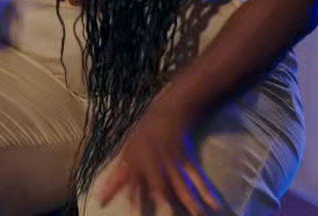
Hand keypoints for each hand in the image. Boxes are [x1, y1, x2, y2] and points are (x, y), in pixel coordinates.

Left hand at [96, 103, 220, 214]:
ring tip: (197, 214)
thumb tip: (104, 193)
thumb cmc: (144, 134)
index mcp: (136, 159)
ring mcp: (171, 161)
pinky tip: (213, 204)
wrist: (167, 112)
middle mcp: (154, 161)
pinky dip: (205, 190)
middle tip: (169, 215)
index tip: (133, 208)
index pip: (132, 181)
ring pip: (180, 184)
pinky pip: (196, 176)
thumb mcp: (127, 150)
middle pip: (159, 185)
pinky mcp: (185, 159)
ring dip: (189, 201)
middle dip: (163, 199)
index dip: (132, 195)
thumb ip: (119, 174)